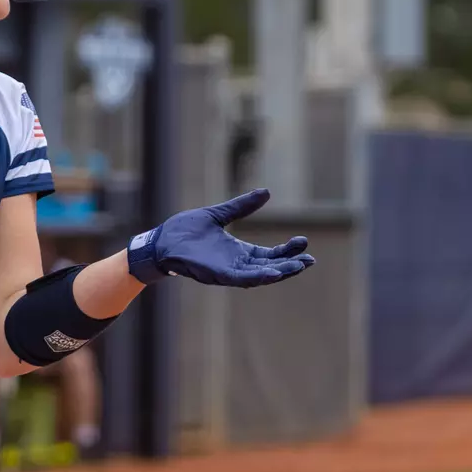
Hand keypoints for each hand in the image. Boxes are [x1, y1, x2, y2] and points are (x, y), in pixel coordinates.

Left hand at [127, 188, 314, 287]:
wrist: (161, 240)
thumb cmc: (185, 230)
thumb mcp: (218, 215)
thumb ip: (241, 207)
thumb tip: (266, 192)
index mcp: (238, 252)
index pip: (269, 255)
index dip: (287, 251)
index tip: (304, 243)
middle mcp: (236, 264)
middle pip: (269, 267)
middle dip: (290, 265)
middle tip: (310, 260)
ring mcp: (227, 271)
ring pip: (259, 276)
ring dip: (279, 273)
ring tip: (298, 267)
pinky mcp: (216, 274)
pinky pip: (240, 278)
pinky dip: (257, 277)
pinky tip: (272, 273)